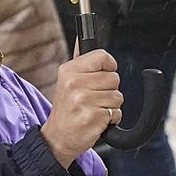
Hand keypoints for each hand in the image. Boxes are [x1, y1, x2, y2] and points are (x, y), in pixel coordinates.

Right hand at [39, 49, 122, 168]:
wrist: (57, 138)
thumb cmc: (67, 108)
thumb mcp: (67, 80)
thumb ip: (79, 60)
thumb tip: (82, 37)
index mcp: (69, 71)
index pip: (103, 57)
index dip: (109, 67)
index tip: (102, 76)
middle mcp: (74, 84)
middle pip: (115, 78)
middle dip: (109, 90)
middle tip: (93, 99)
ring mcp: (83, 101)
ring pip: (118, 97)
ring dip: (110, 106)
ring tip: (93, 110)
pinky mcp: (92, 117)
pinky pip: (116, 113)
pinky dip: (111, 119)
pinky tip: (95, 120)